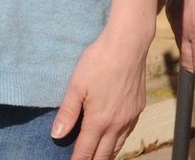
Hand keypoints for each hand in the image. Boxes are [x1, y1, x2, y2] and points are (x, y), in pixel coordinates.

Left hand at [51, 19, 155, 159]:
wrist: (128, 45)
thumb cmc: (99, 61)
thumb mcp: (76, 85)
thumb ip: (67, 112)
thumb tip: (57, 135)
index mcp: (98, 120)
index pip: (85, 150)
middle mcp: (116, 124)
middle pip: (104, 154)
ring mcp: (130, 117)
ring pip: (118, 146)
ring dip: (106, 156)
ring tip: (97, 159)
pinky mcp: (138, 109)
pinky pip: (128, 133)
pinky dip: (118, 142)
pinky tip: (114, 140)